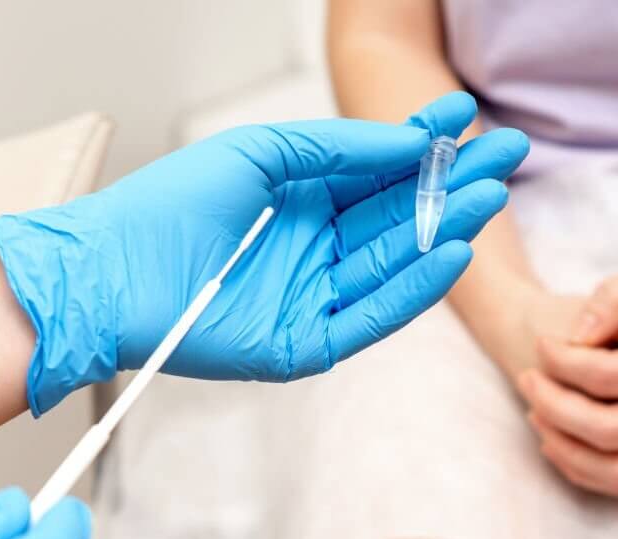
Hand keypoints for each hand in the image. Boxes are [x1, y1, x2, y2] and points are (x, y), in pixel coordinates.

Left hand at [0, 92, 528, 413]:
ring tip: (489, 197)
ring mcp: (312, 296)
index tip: (468, 116)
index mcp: (303, 200)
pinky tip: (448, 254)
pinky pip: (368, 316)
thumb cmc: (170, 205)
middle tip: (507, 156)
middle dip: (453, 185)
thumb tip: (410, 140)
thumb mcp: (260, 154)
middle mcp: (315, 247)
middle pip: (398, 217)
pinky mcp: (304, 342)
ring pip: (391, 264)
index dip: (425, 145)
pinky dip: (410, 288)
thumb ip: (336, 147)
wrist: (109, 270)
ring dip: (443, 232)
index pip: (380, 172)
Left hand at [519, 259, 617, 496]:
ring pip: (609, 467)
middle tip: (526, 378)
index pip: (608, 377)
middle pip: (606, 429)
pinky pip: (616, 482)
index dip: (561, 362)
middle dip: (552, 405)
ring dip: (558, 441)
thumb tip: (583, 335)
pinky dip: (575, 465)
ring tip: (533, 407)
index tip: (542, 343)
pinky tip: (552, 434)